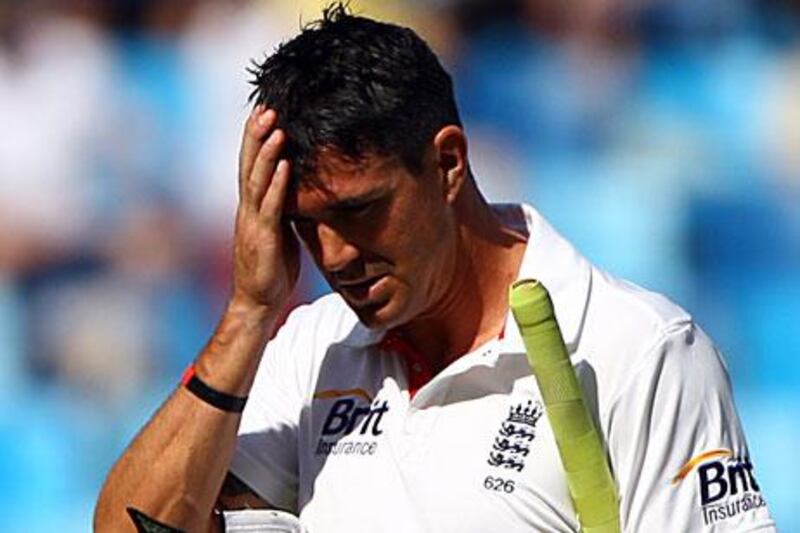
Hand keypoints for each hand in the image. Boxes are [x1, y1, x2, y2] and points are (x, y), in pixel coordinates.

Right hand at [231, 106, 298, 311]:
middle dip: (256, 135)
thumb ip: (284, 210)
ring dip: (266, 151)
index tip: (265, 112)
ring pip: (257, 180)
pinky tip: (285, 164)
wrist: (257, 303)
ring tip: (275, 126)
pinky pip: (271, 206)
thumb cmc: (271, 269)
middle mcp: (248, 210)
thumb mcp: (280, 232)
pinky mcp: (262, 238)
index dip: (256, 139)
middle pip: (249, 165)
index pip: (252, 166)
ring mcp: (252, 223)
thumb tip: (299, 192)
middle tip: (266, 107)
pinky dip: (278, 184)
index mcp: (252, 207)